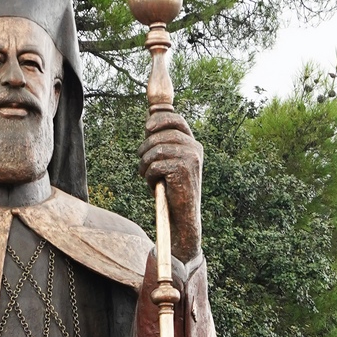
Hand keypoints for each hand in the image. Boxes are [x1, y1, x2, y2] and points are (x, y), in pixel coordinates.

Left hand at [138, 107, 201, 259]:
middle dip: (145, 148)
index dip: (160, 120)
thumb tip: (149, 124)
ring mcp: (190, 158)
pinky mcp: (183, 169)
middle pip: (161, 135)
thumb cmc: (172, 189)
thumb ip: (163, 145)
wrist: (183, 216)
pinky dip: (148, 176)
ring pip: (156, 150)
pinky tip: (153, 184)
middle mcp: (195, 148)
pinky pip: (155, 165)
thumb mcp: (170, 163)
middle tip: (141, 161)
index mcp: (193, 145)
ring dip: (144, 163)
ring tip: (145, 174)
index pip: (177, 120)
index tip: (147, 127)